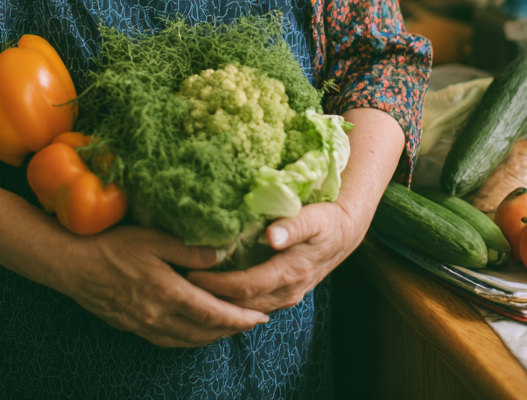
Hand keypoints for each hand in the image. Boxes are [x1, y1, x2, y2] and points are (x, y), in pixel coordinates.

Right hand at [58, 223, 268, 347]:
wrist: (73, 265)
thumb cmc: (113, 245)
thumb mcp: (154, 239)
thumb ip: (189, 250)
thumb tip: (220, 256)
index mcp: (169, 293)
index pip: (213, 313)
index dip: (239, 317)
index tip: (260, 316)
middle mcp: (159, 316)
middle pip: (204, 332)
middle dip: (232, 329)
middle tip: (253, 323)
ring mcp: (145, 325)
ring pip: (187, 341)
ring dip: (212, 337)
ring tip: (229, 329)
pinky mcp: (132, 327)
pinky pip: (168, 341)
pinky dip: (188, 339)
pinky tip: (193, 332)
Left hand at [187, 200, 364, 314]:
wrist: (346, 232)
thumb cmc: (327, 220)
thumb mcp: (314, 217)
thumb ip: (293, 225)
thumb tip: (272, 235)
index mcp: (291, 272)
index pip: (246, 287)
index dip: (218, 285)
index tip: (192, 275)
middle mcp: (288, 291)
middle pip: (242, 304)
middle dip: (211, 299)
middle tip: (181, 285)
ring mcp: (286, 296)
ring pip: (247, 310)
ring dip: (220, 304)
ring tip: (190, 292)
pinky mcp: (284, 294)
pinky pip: (254, 305)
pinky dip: (233, 304)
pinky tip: (213, 298)